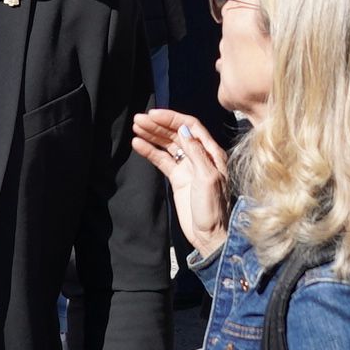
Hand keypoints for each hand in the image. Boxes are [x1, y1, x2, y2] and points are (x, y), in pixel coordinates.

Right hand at [132, 108, 231, 256]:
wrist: (210, 235)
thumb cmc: (214, 209)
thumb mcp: (208, 178)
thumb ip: (196, 153)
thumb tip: (184, 130)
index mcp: (211, 153)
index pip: (191, 127)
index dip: (172, 119)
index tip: (154, 114)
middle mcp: (199, 156)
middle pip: (177, 134)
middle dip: (158, 125)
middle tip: (138, 119)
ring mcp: (187, 167)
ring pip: (168, 145)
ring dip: (152, 135)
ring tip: (135, 127)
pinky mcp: (177, 178)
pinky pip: (162, 160)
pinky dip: (150, 151)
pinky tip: (138, 144)